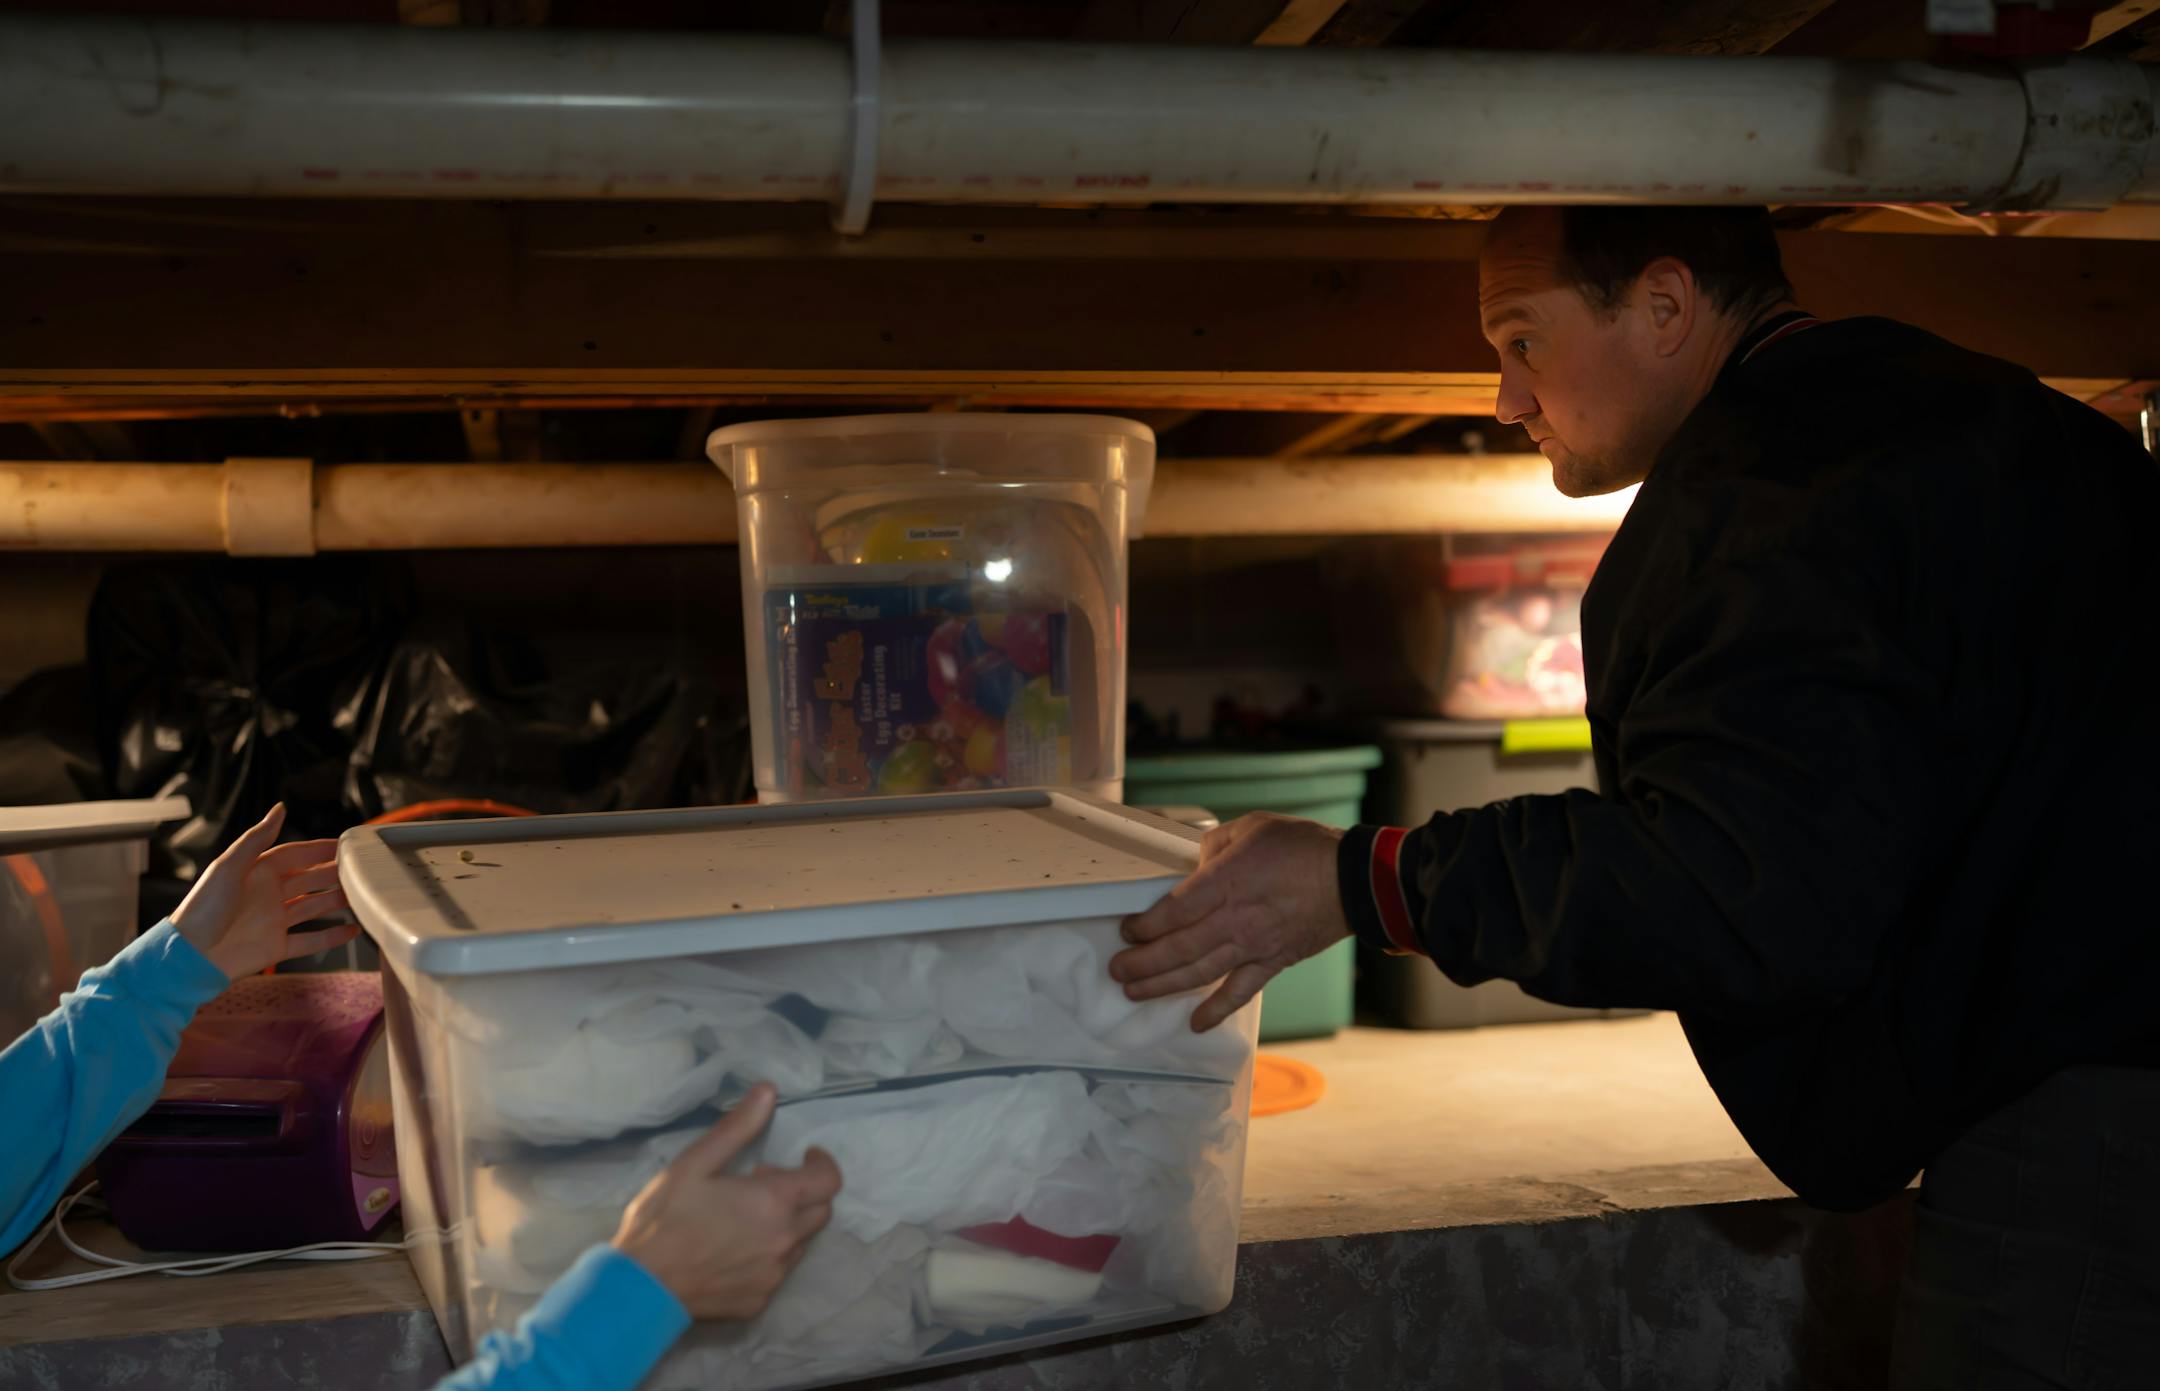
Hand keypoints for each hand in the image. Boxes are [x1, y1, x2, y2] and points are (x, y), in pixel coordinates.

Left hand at [169, 803, 356, 980]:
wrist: (190, 956)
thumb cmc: (203, 908)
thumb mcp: (229, 867)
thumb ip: (256, 839)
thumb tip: (280, 808)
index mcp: (257, 873)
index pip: (295, 855)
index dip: (319, 849)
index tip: (346, 844)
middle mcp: (269, 895)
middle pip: (310, 879)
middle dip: (334, 873)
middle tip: (362, 869)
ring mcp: (274, 922)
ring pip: (314, 907)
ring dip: (337, 900)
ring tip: (362, 896)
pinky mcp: (277, 947)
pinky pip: (311, 941)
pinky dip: (332, 937)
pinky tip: (353, 930)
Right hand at [612, 1084, 841, 1320]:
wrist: (640, 1287)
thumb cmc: (664, 1219)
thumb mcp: (695, 1163)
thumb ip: (738, 1127)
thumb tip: (769, 1091)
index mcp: (775, 1202)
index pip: (829, 1180)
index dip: (821, 1164)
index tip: (804, 1157)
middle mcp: (785, 1240)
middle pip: (820, 1211)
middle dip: (803, 1192)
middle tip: (763, 1184)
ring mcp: (774, 1275)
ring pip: (800, 1243)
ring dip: (786, 1225)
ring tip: (745, 1218)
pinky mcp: (759, 1300)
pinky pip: (777, 1272)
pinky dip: (767, 1256)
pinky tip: (733, 1251)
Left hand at [1110, 812, 1350, 1032]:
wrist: (1353, 880)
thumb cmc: (1305, 849)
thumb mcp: (1252, 826)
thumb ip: (1216, 844)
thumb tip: (1198, 861)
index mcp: (1224, 883)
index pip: (1172, 912)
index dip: (1144, 926)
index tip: (1127, 931)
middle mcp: (1233, 920)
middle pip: (1177, 948)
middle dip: (1142, 963)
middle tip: (1118, 970)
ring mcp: (1252, 946)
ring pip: (1199, 973)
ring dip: (1164, 986)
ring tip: (1136, 993)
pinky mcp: (1272, 962)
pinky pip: (1240, 992)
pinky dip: (1216, 1010)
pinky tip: (1195, 1023)